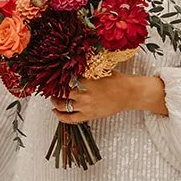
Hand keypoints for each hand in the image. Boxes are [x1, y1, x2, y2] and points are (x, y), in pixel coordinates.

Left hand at [52, 74, 166, 123]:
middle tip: (51, 87)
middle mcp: (83, 93)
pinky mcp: (88, 115)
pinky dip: (60, 116)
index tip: (52, 76)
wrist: (129, 93)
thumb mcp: (100, 70)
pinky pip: (70, 119)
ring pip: (62, 105)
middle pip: (60, 92)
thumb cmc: (117, 80)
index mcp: (85, 80)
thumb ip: (87, 69)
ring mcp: (85, 106)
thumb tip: (74, 62)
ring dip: (55, 102)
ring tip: (53, 99)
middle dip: (54, 90)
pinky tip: (56, 112)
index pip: (64, 79)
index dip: (56, 78)